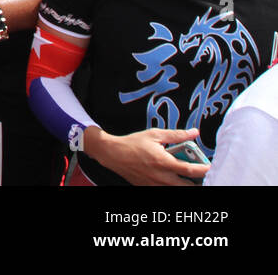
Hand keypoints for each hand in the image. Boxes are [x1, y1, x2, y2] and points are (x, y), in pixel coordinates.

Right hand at [85, 127, 208, 185]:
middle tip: (200, 174)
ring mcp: (155, 185)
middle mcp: (162, 177)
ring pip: (179, 190)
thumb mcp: (155, 135)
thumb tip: (194, 133)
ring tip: (187, 176)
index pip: (192, 170)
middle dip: (198, 181)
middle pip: (189, 186)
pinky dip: (173, 185)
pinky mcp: (149, 188)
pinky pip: (166, 190)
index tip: (210, 166)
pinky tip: (173, 178)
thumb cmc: (133, 143)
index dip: (205, 169)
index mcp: (164, 162)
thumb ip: (176, 135)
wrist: (113, 154)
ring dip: (186, 184)